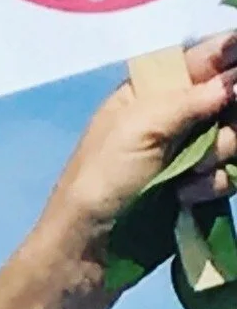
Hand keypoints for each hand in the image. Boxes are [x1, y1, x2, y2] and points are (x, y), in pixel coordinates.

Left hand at [32, 29, 236, 282]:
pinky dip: (214, 185)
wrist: (87, 252)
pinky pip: (229, 173)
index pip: (207, 56)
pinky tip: (187, 198)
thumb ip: (190, 98)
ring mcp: (188, 151)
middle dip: (228, 119)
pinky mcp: (197, 186)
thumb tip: (234, 76)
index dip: (232, 60)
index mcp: (151, 90)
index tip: (232, 88)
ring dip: (219, 155)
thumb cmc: (101, 183)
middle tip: (210, 139)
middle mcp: (175, 115)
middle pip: (231, 98)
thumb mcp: (139, 129)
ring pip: (235, 137)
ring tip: (188, 176)